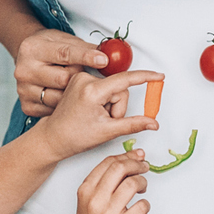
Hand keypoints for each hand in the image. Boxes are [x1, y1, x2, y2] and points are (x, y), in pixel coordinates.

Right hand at [14, 29, 108, 116]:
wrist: (28, 59)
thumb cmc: (49, 48)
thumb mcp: (65, 40)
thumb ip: (84, 47)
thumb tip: (107, 54)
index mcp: (32, 49)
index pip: (64, 54)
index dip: (85, 57)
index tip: (103, 60)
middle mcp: (24, 70)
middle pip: (62, 79)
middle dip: (79, 78)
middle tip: (86, 76)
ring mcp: (24, 90)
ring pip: (60, 98)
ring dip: (73, 95)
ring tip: (75, 89)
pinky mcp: (27, 106)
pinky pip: (53, 110)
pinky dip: (65, 107)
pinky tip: (67, 100)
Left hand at [32, 69, 161, 159]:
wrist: (53, 137)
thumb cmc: (74, 136)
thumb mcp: (108, 132)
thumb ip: (134, 125)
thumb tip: (153, 123)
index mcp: (92, 90)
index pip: (125, 80)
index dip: (145, 77)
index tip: (159, 75)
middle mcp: (85, 79)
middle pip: (120, 89)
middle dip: (118, 107)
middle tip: (105, 121)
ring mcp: (81, 78)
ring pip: (113, 89)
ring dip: (110, 105)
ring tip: (96, 117)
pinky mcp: (80, 80)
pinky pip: (104, 87)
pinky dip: (103, 100)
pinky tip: (92, 110)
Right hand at [66, 150, 150, 213]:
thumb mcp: (88, 202)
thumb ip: (104, 182)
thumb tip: (130, 159)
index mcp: (85, 191)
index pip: (108, 163)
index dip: (126, 155)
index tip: (137, 156)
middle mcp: (95, 201)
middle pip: (120, 168)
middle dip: (136, 164)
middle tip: (144, 167)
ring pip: (133, 184)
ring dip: (142, 183)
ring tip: (142, 189)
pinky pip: (142, 206)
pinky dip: (145, 204)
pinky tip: (140, 208)